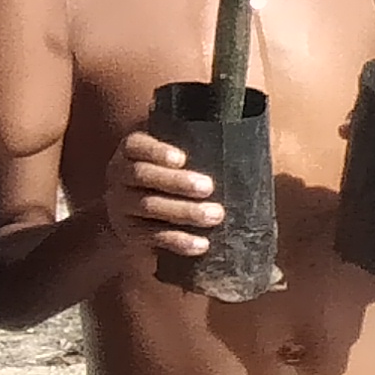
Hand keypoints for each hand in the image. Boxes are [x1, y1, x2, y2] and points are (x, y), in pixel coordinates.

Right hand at [107, 128, 224, 261]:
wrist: (145, 218)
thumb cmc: (178, 176)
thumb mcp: (185, 156)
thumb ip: (203, 142)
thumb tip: (255, 130)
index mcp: (132, 150)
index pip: (136, 145)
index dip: (156, 150)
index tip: (182, 157)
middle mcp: (119, 175)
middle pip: (142, 175)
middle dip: (176, 181)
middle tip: (209, 187)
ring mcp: (121, 204)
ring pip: (148, 206)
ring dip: (184, 212)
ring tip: (216, 215)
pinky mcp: (130, 233)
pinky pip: (152, 236)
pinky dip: (178, 241)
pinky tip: (202, 244)